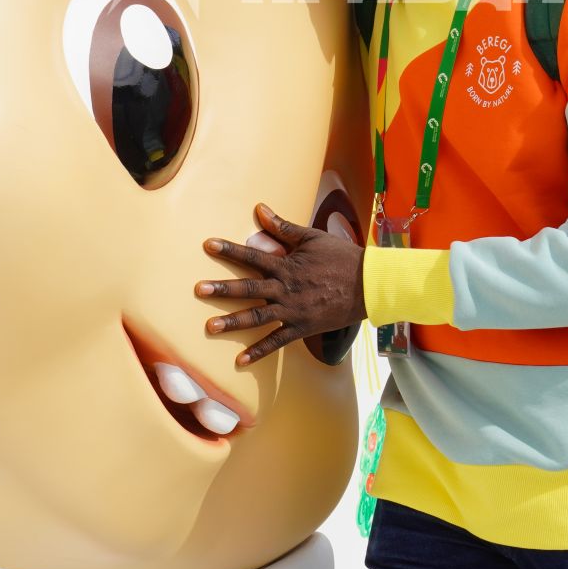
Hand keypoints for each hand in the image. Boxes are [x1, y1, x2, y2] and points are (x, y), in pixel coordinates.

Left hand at [198, 203, 366, 366]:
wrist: (368, 284)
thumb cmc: (341, 257)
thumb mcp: (312, 237)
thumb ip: (283, 227)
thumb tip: (260, 209)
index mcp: (286, 265)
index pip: (252, 256)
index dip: (229, 250)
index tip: (208, 245)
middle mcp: (285, 289)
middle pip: (248, 289)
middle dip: (222, 289)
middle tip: (199, 290)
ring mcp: (293, 310)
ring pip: (258, 318)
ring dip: (233, 322)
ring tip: (210, 327)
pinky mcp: (301, 327)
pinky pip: (277, 342)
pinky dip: (259, 351)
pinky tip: (240, 359)